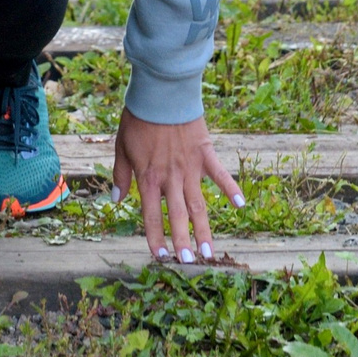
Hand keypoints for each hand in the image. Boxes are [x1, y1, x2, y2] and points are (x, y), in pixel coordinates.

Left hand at [111, 110, 244, 263]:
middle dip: (183, 241)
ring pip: (199, 204)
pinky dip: (231, 189)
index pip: (152, 215)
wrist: (161, 93)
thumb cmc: (138, 118)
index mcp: (149, 177)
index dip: (155, 237)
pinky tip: (240, 206)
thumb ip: (122, 175)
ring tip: (209, 252)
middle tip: (188, 263)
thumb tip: (117, 199)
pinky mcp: (205, 154)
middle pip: (178, 215)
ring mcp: (190, 167)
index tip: (160, 256)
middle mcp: (171, 177)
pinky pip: (220, 175)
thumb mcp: (121, 146)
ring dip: (204, 228)